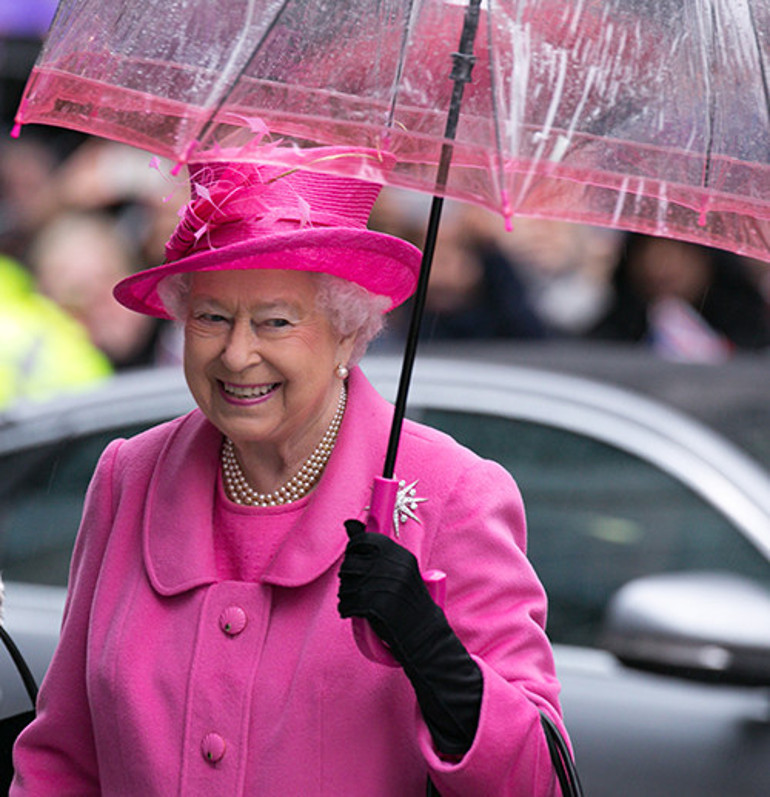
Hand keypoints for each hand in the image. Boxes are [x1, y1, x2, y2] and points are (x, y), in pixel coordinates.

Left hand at [338, 519, 481, 755]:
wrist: (425, 637)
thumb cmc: (407, 603)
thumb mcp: (397, 571)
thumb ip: (374, 548)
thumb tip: (348, 522)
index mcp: (401, 556)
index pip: (363, 541)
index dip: (353, 552)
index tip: (356, 564)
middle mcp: (395, 568)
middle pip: (351, 564)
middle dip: (347, 578)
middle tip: (357, 590)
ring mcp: (387, 587)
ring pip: (347, 584)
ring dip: (345, 595)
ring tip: (356, 603)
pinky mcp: (379, 606)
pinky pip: (348, 603)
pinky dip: (346, 609)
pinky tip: (352, 613)